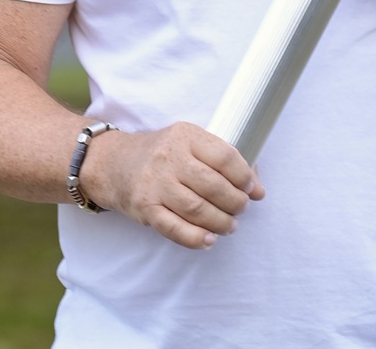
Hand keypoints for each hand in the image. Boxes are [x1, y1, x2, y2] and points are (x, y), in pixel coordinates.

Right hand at [86, 121, 264, 249]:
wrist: (115, 163)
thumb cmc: (163, 154)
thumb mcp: (191, 145)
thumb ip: (225, 162)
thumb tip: (260, 190)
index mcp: (186, 136)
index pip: (225, 156)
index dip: (244, 176)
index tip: (251, 188)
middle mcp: (170, 157)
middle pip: (213, 186)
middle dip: (235, 203)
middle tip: (241, 209)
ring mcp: (156, 183)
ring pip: (197, 209)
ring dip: (220, 222)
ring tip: (229, 226)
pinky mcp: (145, 207)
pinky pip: (175, 228)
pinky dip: (196, 238)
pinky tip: (209, 240)